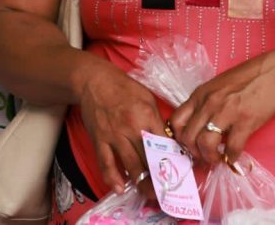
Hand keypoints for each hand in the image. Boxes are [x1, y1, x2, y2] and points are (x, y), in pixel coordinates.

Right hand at [77, 64, 165, 195]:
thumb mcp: (147, 98)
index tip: (180, 172)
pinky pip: (106, 163)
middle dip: (159, 178)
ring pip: (130, 165)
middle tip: (167, 191)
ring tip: (150, 194)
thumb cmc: (123, 88)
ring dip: (141, 183)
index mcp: (147, 116)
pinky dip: (112, 178)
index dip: (174, 160)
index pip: (165, 144)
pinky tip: (119, 188)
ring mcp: (114, 136)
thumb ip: (157, 120)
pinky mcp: (99, 140)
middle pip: (149, 159)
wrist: (94, 81)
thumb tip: (168, 140)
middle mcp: (131, 128)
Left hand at [169, 48, 274, 165]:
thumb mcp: (216, 88)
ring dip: (210, 157)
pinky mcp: (245, 120)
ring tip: (217, 159)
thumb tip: (197, 127)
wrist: (274, 73)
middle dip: (194, 153)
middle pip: (188, 137)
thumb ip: (204, 104)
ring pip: (205, 144)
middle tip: (203, 157)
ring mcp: (226, 112)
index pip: (176, 121)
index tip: (188, 147)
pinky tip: (233, 157)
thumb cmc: (245, 80)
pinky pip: (232, 147)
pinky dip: (231, 157)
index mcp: (199, 95)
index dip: (179, 139)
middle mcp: (208, 103)